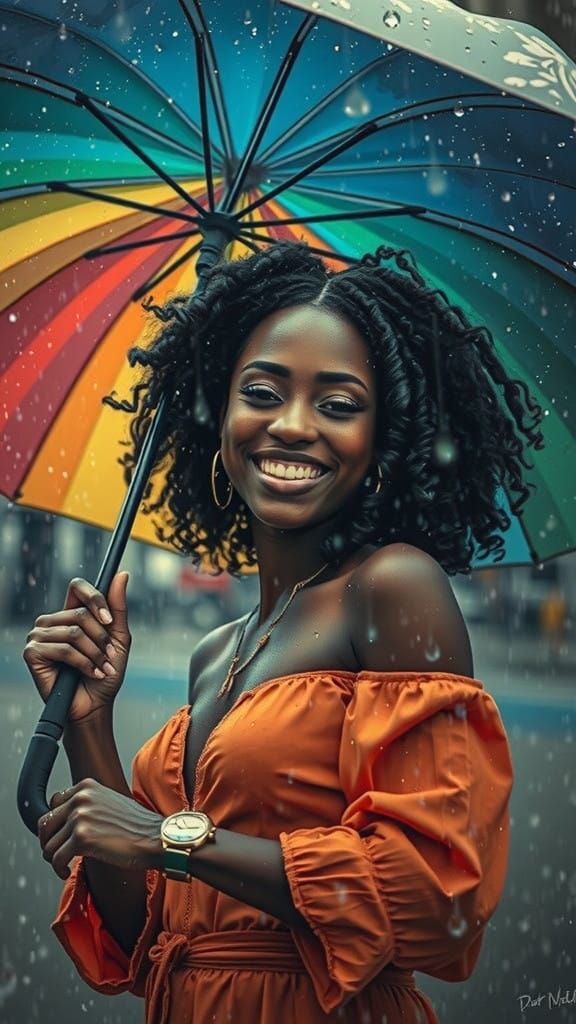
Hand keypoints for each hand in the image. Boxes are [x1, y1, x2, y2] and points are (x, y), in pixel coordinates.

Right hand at [23, 573, 130, 722]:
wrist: (95, 705)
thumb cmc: (105, 672)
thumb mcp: (118, 638)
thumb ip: (117, 608)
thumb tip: (122, 574)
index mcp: (69, 613)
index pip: (77, 586)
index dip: (95, 598)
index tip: (110, 621)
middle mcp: (51, 621)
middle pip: (81, 613)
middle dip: (101, 638)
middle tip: (108, 656)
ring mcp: (38, 636)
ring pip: (74, 632)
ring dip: (94, 654)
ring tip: (100, 668)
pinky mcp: (32, 653)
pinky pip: (63, 649)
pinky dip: (83, 663)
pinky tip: (89, 673)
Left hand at [37, 779, 164, 879]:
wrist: (156, 837)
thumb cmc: (138, 826)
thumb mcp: (109, 803)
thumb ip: (87, 806)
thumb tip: (66, 823)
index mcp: (87, 787)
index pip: (54, 803)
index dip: (55, 823)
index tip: (58, 835)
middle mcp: (81, 798)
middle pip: (46, 823)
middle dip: (49, 841)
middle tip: (57, 853)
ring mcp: (80, 817)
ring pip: (49, 843)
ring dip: (54, 858)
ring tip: (64, 864)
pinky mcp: (81, 838)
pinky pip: (56, 858)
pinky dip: (58, 869)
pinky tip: (66, 871)